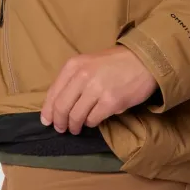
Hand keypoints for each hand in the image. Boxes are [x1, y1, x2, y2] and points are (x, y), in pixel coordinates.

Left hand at [40, 46, 156, 134]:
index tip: (46, 121)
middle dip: (59, 122)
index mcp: (73, 65)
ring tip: (76, 128)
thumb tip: (56, 104)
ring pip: (75, 116)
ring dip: (74, 126)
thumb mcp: (87, 63)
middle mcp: (82, 75)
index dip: (48, 110)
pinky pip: (93, 119)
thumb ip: (72, 80)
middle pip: (61, 107)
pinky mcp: (111, 101)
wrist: (142, 60)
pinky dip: (90, 123)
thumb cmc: (113, 63)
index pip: (53, 92)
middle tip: (61, 129)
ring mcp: (96, 88)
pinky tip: (92, 121)